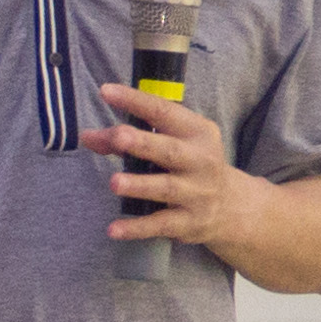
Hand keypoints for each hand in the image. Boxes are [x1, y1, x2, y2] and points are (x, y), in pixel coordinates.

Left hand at [86, 85, 255, 252]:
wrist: (232, 207)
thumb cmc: (191, 165)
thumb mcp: (171, 143)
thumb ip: (128, 141)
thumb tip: (89, 137)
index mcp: (197, 132)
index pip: (164, 112)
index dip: (135, 102)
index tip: (106, 92)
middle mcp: (201, 161)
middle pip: (169, 151)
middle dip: (143, 143)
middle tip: (118, 137)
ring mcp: (196, 193)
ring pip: (165, 188)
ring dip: (139, 185)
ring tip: (114, 182)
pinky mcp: (188, 222)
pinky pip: (160, 224)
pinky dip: (137, 227)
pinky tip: (114, 230)